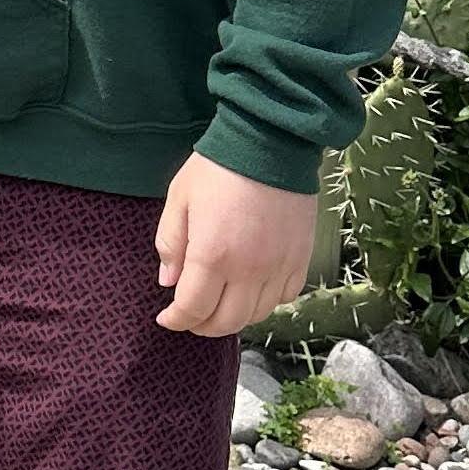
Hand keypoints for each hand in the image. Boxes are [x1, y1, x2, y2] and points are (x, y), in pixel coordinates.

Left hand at [153, 153, 319, 336]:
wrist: (270, 144)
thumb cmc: (217, 169)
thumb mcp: (179, 200)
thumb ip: (171, 244)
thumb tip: (169, 282)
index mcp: (213, 256)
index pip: (193, 308)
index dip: (177, 320)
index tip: (166, 318)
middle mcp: (250, 270)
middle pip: (227, 321)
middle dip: (203, 325)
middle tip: (190, 316)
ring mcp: (280, 267)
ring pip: (258, 315)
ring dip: (234, 317)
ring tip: (218, 304)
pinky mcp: (302, 259)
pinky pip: (284, 298)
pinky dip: (264, 303)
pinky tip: (250, 290)